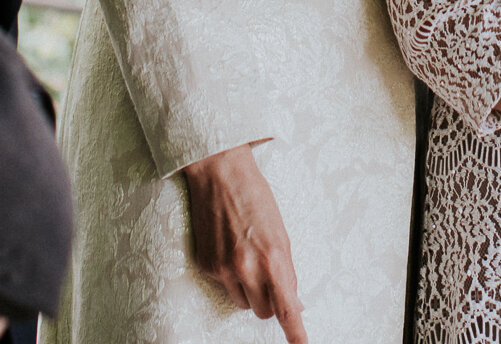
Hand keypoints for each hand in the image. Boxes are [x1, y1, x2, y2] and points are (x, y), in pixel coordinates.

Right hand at [182, 144, 308, 343]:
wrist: (220, 173)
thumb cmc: (256, 198)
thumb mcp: (281, 233)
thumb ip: (286, 270)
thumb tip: (292, 303)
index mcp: (273, 258)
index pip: (286, 308)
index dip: (296, 333)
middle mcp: (247, 268)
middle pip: (263, 311)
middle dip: (268, 299)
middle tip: (267, 273)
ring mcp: (223, 269)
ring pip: (241, 303)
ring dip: (247, 290)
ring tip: (245, 256)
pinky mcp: (205, 265)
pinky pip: (222, 287)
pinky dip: (228, 275)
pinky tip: (228, 248)